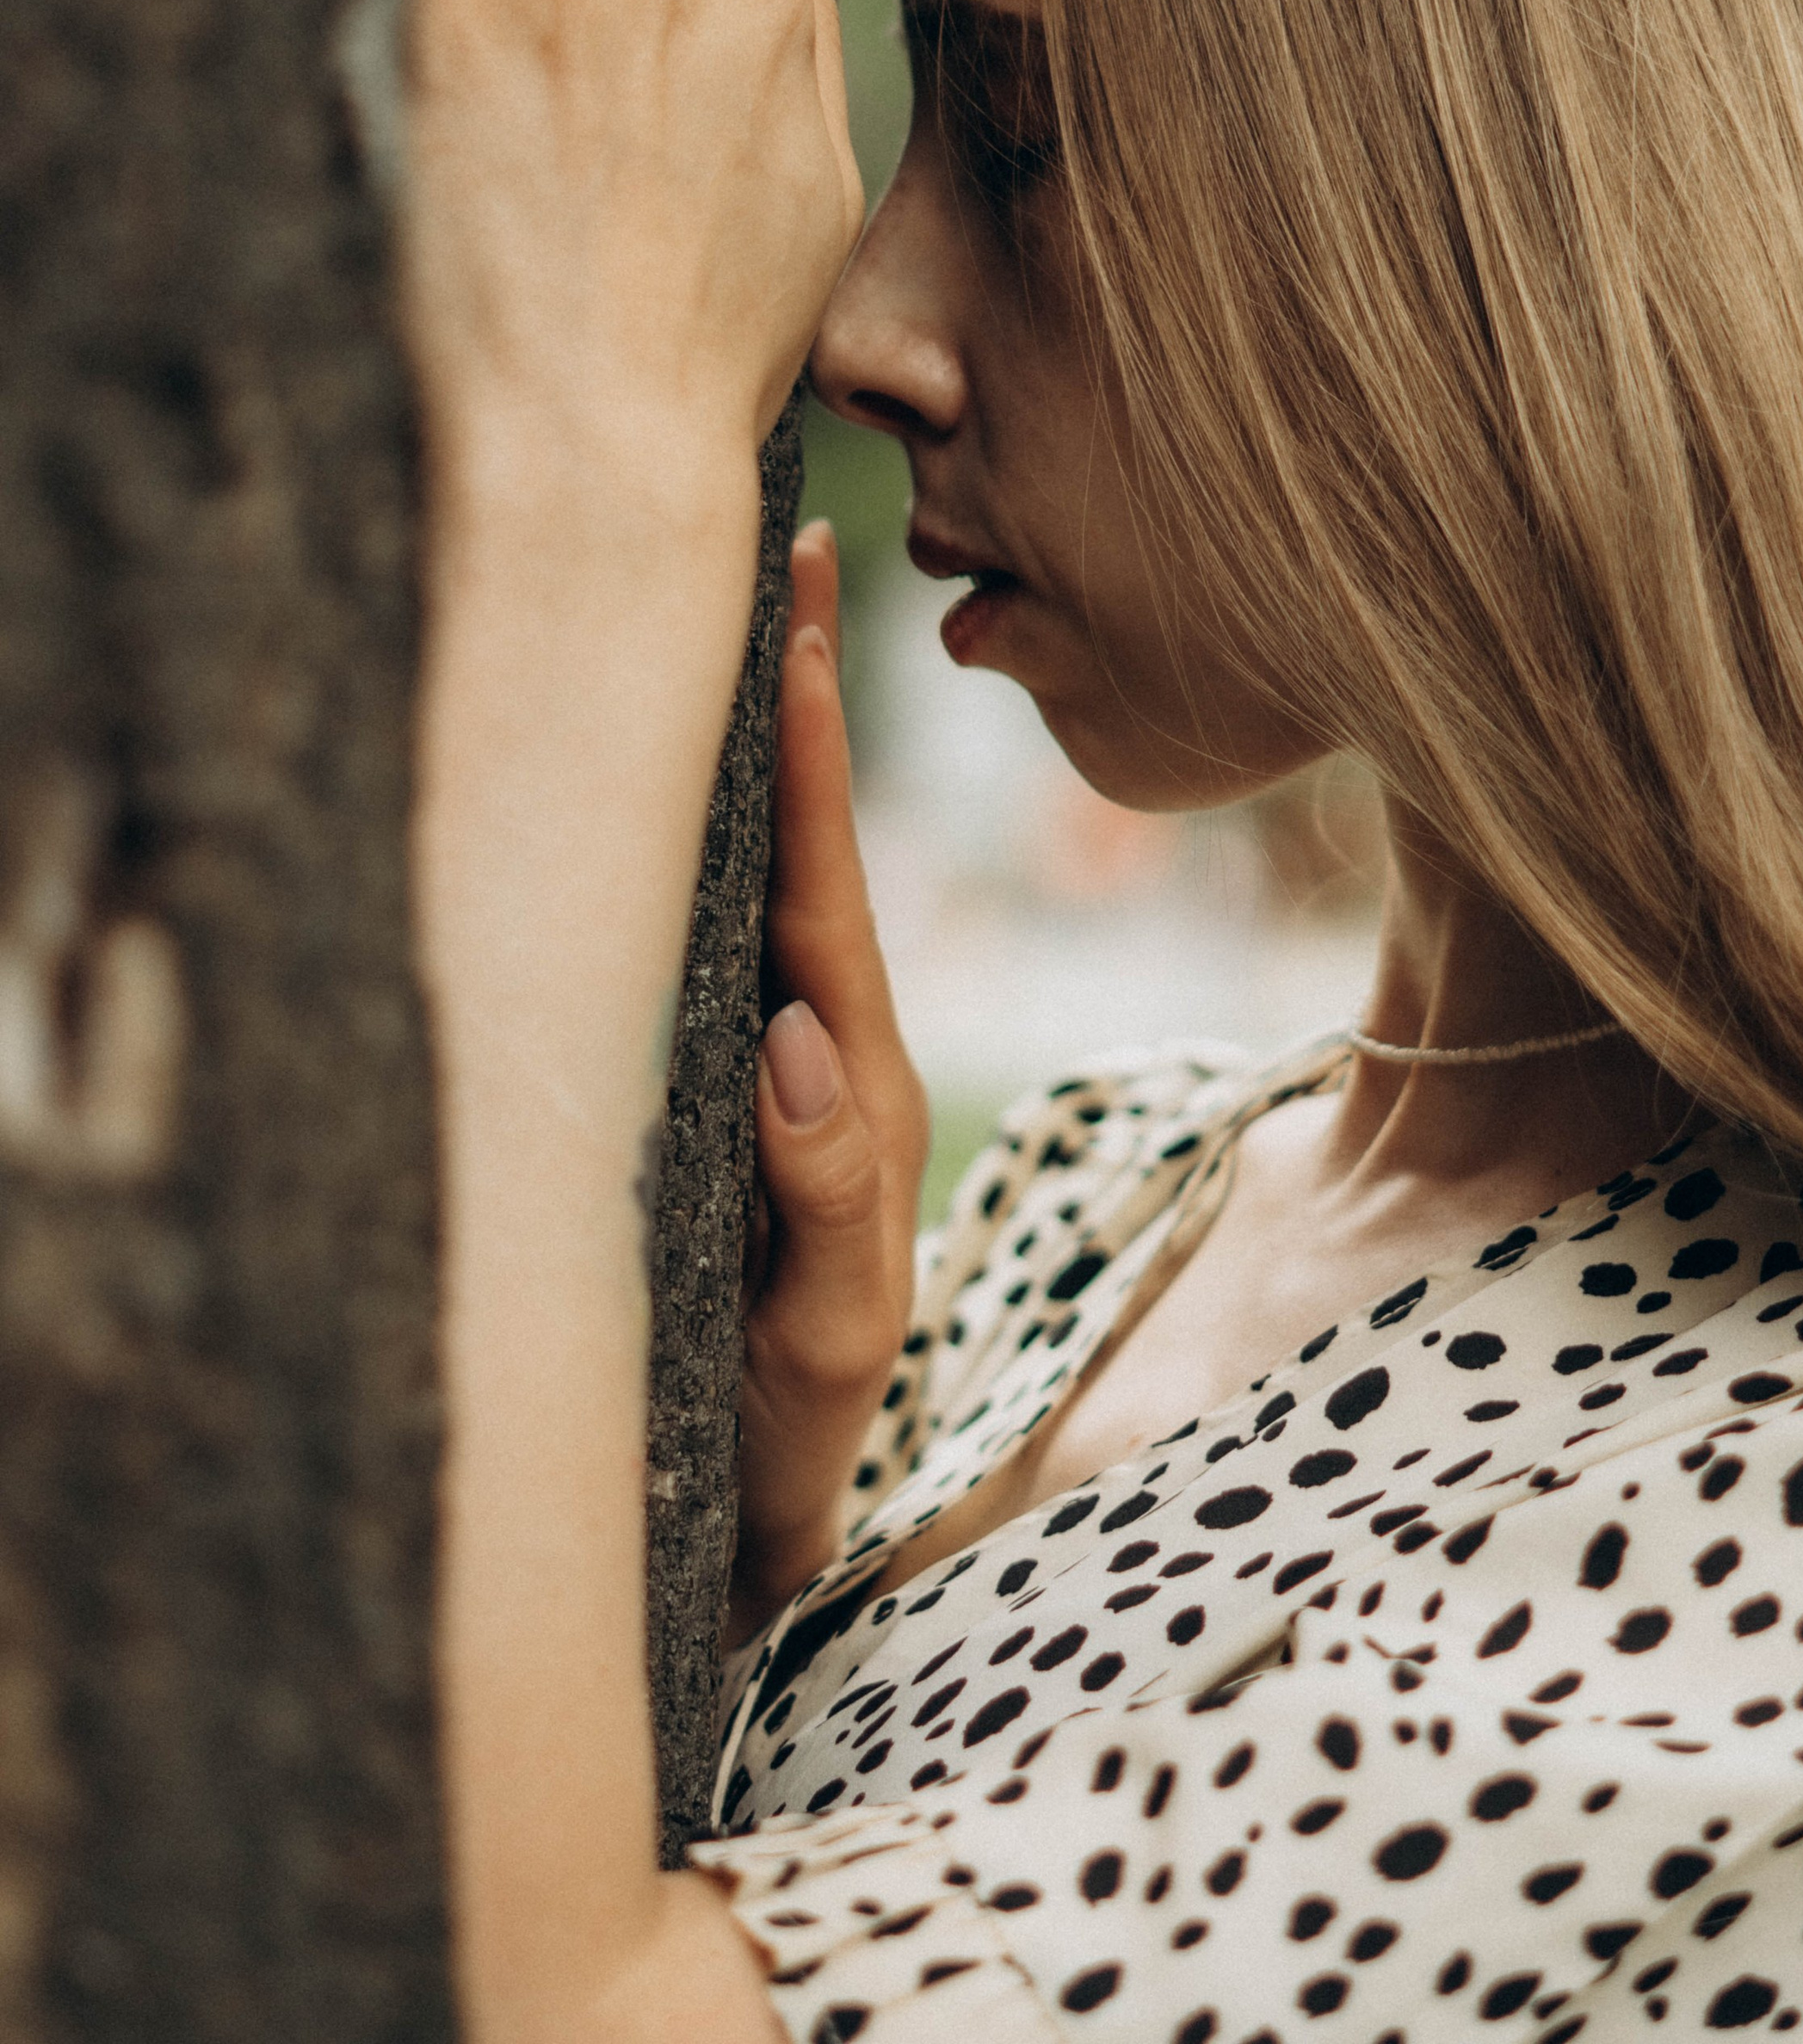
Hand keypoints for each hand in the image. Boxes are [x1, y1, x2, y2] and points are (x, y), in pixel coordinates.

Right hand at [730, 520, 928, 1639]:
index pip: (826, 888)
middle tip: (787, 540)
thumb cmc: (788, 1433)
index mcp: (849, 1081)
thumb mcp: (823, 1341)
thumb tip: (792, 1041)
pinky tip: (685, 776)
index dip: (808, 751)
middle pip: (803, 847)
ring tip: (743, 613)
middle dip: (792, 697)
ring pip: (765, 882)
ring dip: (757, 751)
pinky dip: (717, 845)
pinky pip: (728, 946)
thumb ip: (823, 1207)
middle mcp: (818, 1049)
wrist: (759, 1528)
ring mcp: (774, 1067)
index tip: (802, 609)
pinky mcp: (726, 1099)